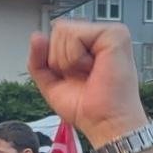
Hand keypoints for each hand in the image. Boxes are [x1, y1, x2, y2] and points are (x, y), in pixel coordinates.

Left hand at [28, 21, 144, 147]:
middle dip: (60, 59)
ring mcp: (109, 33)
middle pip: (58, 29)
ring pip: (63, 30)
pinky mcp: (116, 34)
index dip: (55, 59)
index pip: (57, 34)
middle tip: (83, 77)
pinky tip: (94, 68)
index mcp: (89, 45)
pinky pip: (75, 35)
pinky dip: (76, 57)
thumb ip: (38, 60)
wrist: (104, 123)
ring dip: (68, 61)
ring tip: (89, 73)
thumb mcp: (51, 82)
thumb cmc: (87, 108)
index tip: (75, 78)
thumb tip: (37, 35)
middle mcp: (100, 37)